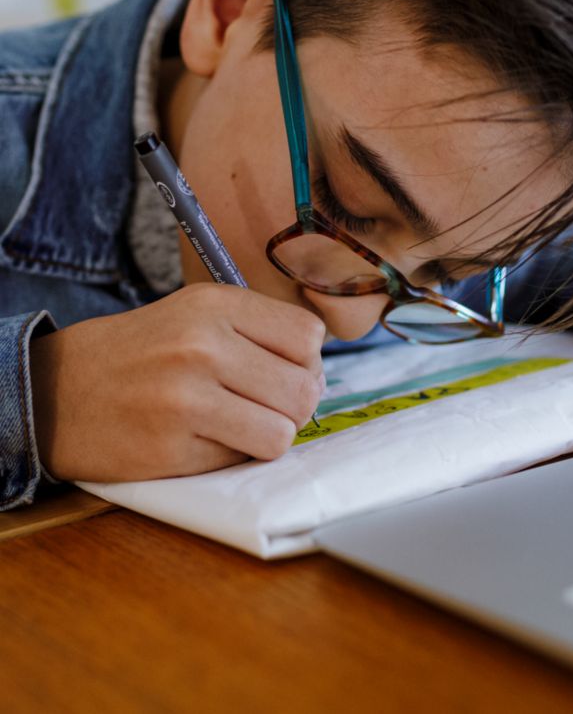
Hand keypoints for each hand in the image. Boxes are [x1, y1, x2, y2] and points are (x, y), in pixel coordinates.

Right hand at [30, 284, 324, 482]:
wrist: (60, 391)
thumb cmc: (141, 353)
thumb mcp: (195, 315)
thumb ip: (257, 333)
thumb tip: (319, 375)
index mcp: (214, 304)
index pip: (308, 335)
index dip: (305, 360)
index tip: (282, 371)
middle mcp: (203, 345)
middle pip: (304, 388)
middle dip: (293, 405)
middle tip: (262, 406)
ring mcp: (187, 398)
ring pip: (283, 431)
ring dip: (269, 436)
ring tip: (239, 425)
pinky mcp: (173, 448)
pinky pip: (243, 460)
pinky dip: (233, 456)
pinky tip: (204, 439)